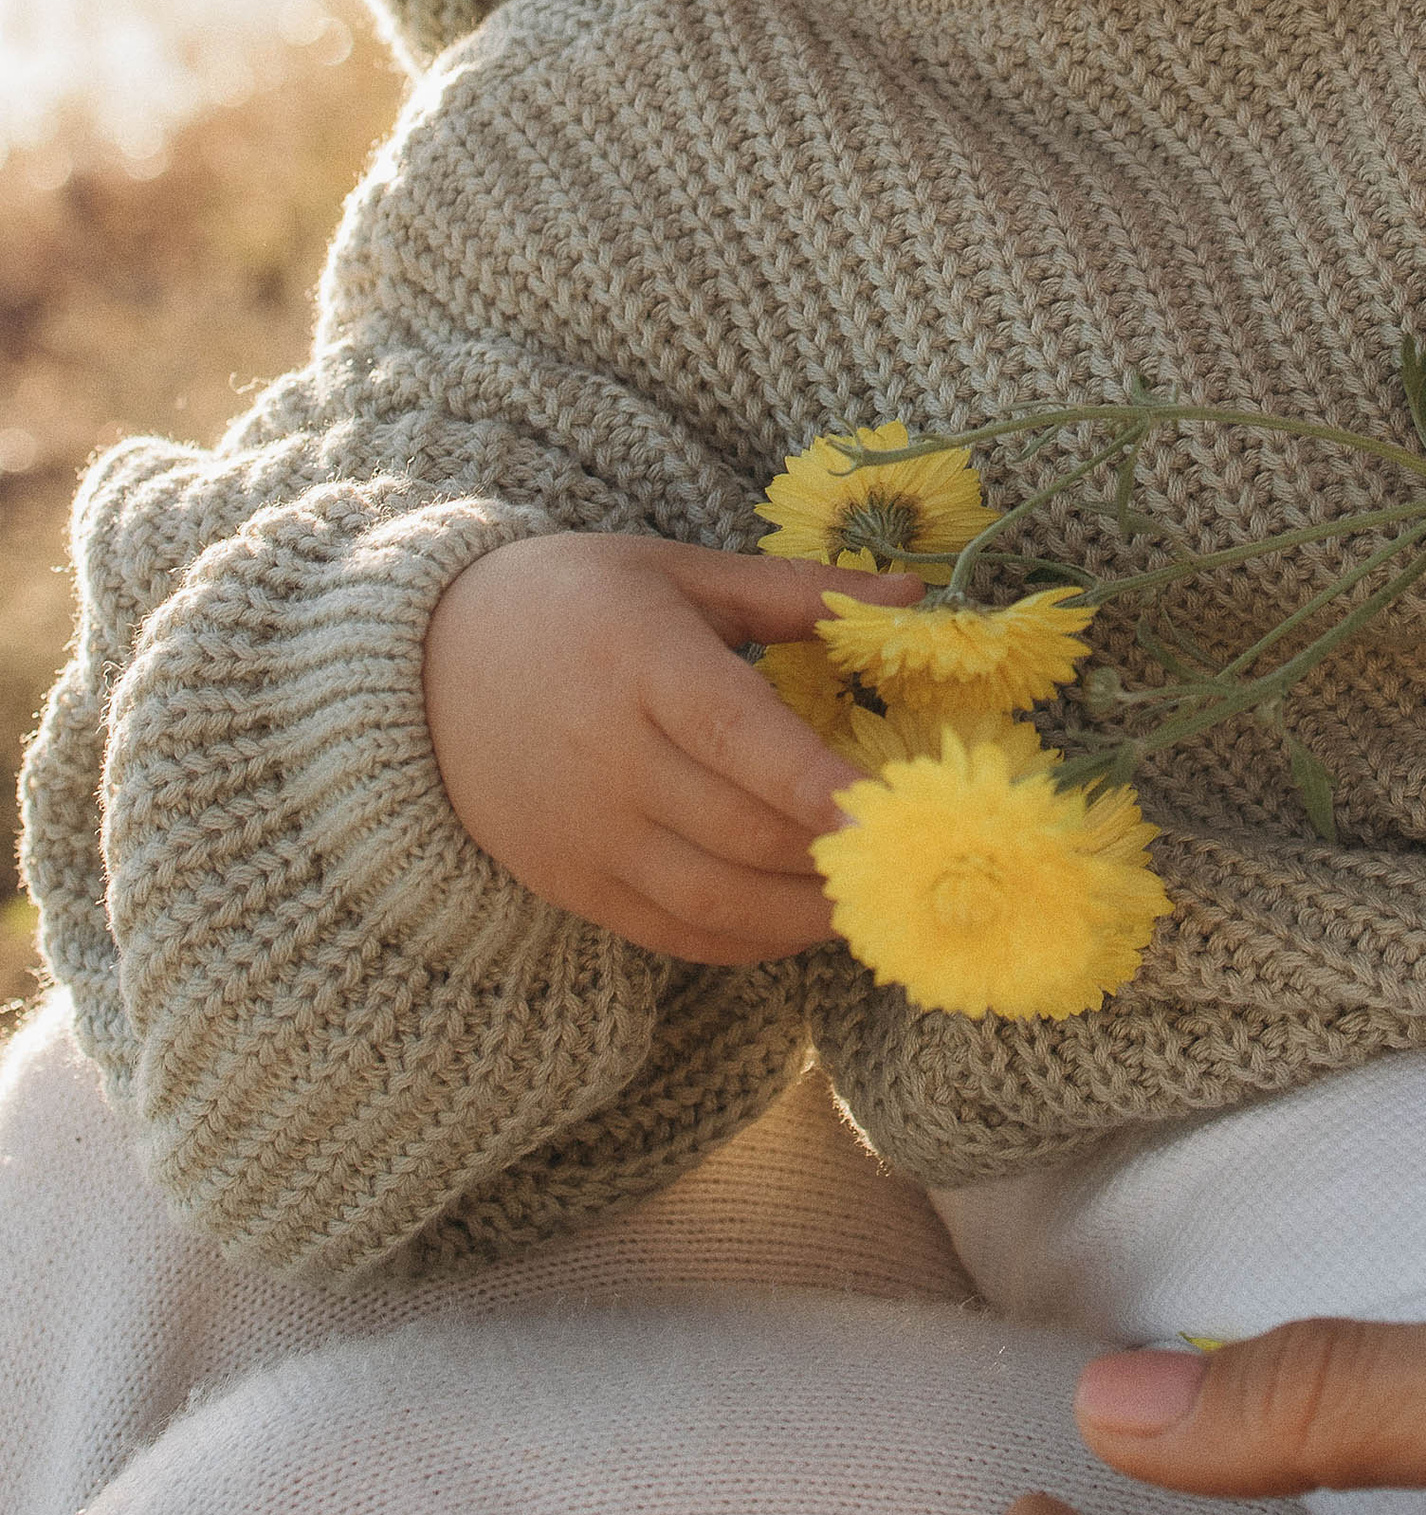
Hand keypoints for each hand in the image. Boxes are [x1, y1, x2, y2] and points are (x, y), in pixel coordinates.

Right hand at [421, 532, 917, 961]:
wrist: (425, 668)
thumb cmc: (572, 603)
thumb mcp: (677, 573)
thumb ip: (795, 594)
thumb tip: (911, 601)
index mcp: (641, 662)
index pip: (737, 735)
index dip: (815, 781)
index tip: (889, 806)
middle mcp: (610, 757)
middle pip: (741, 830)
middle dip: (835, 855)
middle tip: (911, 855)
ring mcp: (588, 833)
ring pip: (715, 898)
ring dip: (805, 912)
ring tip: (873, 898)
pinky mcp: (572, 884)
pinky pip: (673, 933)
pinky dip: (747, 941)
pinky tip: (802, 923)